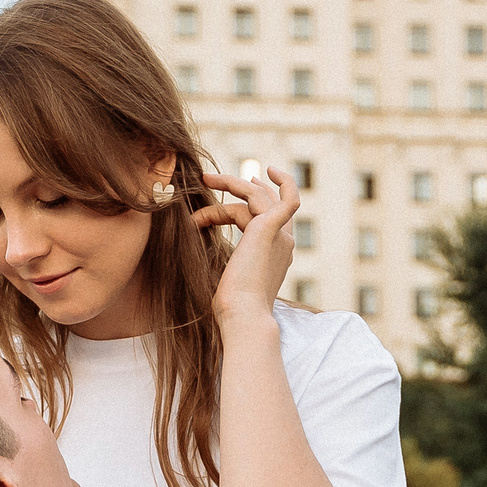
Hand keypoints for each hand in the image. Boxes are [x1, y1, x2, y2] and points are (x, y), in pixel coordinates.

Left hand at [193, 158, 299, 324]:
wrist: (241, 315)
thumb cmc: (229, 307)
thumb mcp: (224, 278)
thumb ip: (222, 261)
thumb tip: (199, 249)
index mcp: (273, 256)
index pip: (258, 221)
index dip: (237, 208)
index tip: (214, 207)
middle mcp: (282, 244)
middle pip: (262, 204)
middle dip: (239, 189)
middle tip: (210, 179)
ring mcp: (280, 236)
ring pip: (260, 197)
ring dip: (232, 184)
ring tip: (205, 178)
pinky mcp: (272, 229)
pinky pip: (287, 199)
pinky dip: (283, 182)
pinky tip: (268, 170)